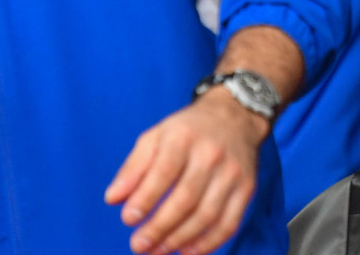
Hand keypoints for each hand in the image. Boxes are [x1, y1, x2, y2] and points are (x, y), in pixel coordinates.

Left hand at [104, 88, 267, 254]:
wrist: (235, 117)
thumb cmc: (187, 131)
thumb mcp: (156, 137)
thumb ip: (133, 167)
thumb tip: (113, 199)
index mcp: (184, 138)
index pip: (164, 172)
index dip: (145, 199)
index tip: (128, 219)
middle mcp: (212, 154)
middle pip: (186, 198)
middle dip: (159, 227)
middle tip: (138, 245)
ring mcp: (233, 172)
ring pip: (207, 214)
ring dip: (179, 239)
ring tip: (157, 251)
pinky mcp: (246, 188)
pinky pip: (229, 222)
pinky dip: (209, 242)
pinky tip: (188, 251)